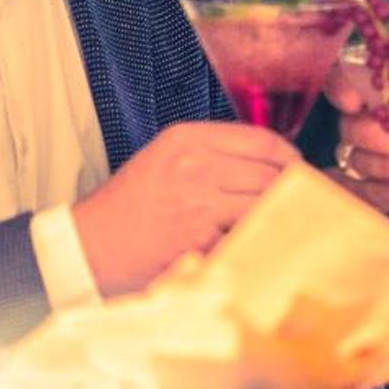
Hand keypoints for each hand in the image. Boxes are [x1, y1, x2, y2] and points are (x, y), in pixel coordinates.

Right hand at [70, 121, 294, 294]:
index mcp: (187, 139)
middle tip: (299, 205)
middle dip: (291, 192)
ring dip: (278, 220)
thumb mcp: (165, 159)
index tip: (298, 171)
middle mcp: (195, 165)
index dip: (289, 158)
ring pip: (265, 207)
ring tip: (281, 228)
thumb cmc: (128, 207)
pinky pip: (247, 239)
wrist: (89, 247)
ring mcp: (198, 203)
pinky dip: (256, 245)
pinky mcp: (199, 241)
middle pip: (271, 175)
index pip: (263, 140)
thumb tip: (270, 164)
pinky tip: (256, 249)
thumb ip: (213, 154)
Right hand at [328, 74, 388, 217]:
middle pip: (348, 127)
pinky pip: (371, 196)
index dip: (339, 87)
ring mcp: (364, 157)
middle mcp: (364, 119)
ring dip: (387, 172)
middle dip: (371, 137)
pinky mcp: (370, 189)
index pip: (342, 78)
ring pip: (358, 165)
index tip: (352, 100)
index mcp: (379, 86)